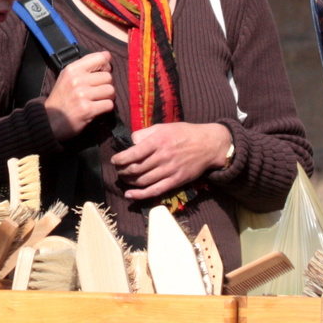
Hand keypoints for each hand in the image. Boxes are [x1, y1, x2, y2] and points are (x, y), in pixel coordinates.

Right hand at [44, 51, 115, 139]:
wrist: (50, 121)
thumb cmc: (61, 98)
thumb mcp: (67, 77)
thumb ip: (85, 67)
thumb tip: (107, 56)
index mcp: (72, 69)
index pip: (100, 58)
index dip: (106, 66)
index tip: (102, 73)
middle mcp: (77, 79)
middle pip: (108, 77)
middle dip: (107, 85)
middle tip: (98, 92)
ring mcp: (82, 94)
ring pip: (111, 90)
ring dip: (108, 97)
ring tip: (98, 100)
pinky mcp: (87, 109)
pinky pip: (109, 104)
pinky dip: (106, 108)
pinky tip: (98, 109)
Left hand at [112, 122, 232, 200]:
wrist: (208, 144)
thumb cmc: (184, 133)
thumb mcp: (163, 127)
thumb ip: (145, 133)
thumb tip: (130, 142)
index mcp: (158, 141)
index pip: (133, 153)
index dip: (120, 159)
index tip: (114, 160)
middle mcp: (162, 157)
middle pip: (135, 169)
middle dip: (122, 171)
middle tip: (118, 170)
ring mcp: (169, 171)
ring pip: (142, 181)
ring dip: (129, 182)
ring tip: (124, 178)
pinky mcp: (175, 181)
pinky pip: (154, 191)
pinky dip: (140, 195)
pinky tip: (129, 195)